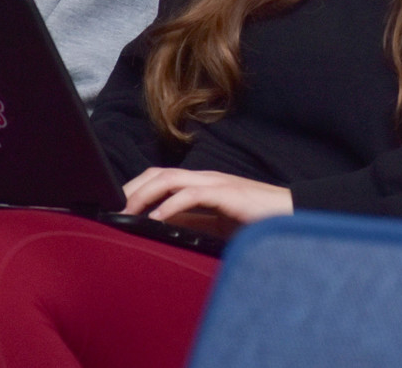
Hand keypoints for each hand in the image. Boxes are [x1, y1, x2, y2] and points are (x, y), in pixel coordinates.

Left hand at [123, 167, 293, 235]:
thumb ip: (192, 223)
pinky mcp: (225, 194)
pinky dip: (169, 206)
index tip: (115, 205)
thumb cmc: (255, 221)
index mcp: (201, 184)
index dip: (135, 188)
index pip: (160, 178)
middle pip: (157, 174)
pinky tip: (155, 220)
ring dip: (143, 195)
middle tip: (110, 208)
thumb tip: (160, 229)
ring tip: (125, 212)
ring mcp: (214, 183)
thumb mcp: (216, 225)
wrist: (291, 216)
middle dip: (131, 188)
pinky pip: (190, 196)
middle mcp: (204, 178)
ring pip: (168, 179)